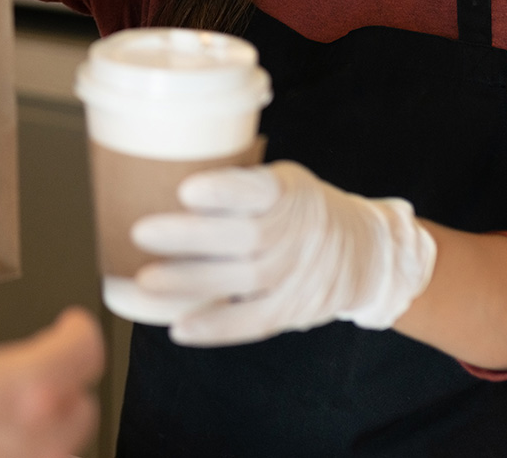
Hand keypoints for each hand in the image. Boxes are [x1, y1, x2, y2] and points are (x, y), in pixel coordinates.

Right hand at [0, 258, 103, 457]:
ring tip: (14, 414)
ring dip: (47, 428)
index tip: (71, 323)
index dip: (80, 329)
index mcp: (19, 391)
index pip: (83, 352)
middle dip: (66, 381)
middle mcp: (34, 442)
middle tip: (42, 366)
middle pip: (80, 407)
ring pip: (60, 451)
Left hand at [131, 161, 436, 347]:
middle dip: (190, 236)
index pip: (259, 189)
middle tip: (141, 232)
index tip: (187, 189)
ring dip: (192, 281)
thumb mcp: (283, 182)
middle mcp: (297, 232)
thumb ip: (238, 184)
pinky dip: (216, 327)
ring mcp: (297, 274)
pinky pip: (254, 321)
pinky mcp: (294, 309)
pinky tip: (180, 327)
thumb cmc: (302, 210)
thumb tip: (160, 178)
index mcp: (288, 192)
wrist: (365, 253)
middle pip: (244, 236)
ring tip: (146, 280)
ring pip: (244, 280)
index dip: (224, 191)